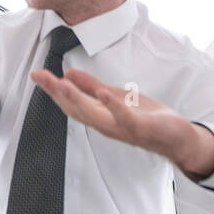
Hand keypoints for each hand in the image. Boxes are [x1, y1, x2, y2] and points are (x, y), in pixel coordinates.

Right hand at [31, 68, 213, 177]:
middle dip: (56, 93)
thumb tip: (68, 74)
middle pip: (76, 109)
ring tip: (61, 83)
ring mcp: (121, 127)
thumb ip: (92, 87)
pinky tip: (103, 93)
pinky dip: (113, 106)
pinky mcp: (140, 128)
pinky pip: (124, 117)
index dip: (52, 89)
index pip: (70, 102)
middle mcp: (105, 124)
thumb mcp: (116, 97)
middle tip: (40, 77)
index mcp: (99, 115)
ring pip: (94, 115)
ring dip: (77, 99)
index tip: (36, 74)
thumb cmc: (146, 119)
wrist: (177, 138)